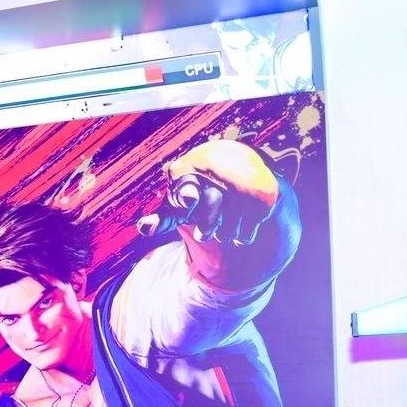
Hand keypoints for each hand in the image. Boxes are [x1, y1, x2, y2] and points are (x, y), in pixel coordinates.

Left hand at [140, 139, 280, 245]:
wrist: (239, 170)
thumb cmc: (197, 192)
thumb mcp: (177, 204)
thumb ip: (161, 217)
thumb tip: (144, 228)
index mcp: (192, 171)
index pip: (190, 187)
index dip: (189, 195)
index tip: (189, 199)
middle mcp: (219, 174)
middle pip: (210, 215)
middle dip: (206, 229)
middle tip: (202, 234)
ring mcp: (243, 186)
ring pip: (228, 230)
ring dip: (223, 232)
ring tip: (223, 218)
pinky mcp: (262, 199)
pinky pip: (245, 235)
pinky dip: (240, 235)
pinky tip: (239, 221)